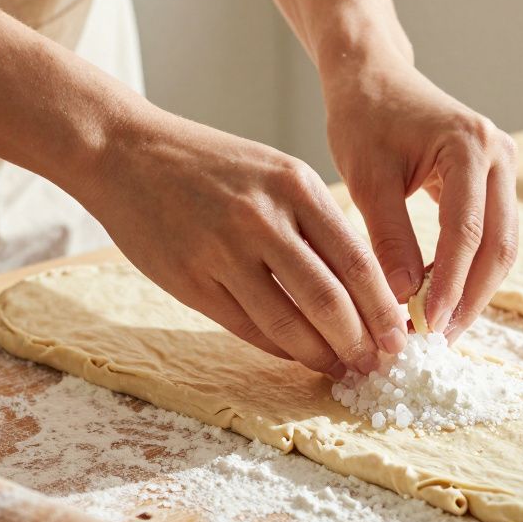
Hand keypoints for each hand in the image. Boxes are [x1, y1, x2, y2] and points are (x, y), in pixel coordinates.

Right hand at [78, 107, 407, 376]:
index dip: (383, 310)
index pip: (358, 262)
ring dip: (323, 356)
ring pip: (290, 323)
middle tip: (376, 365)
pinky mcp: (191, 280)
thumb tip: (364, 287)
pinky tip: (299, 357)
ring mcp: (223, 252)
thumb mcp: (274, 171)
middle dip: (361, 342)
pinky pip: (249, 328)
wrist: (124, 152)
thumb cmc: (209, 165)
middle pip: (330, 300)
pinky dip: (281, 349)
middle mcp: (263, 219)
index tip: (399, 337)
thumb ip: (316, 222)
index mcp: (295, 187)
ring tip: (342, 369)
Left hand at [322, 58, 518, 340]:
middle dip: (471, 298)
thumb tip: (401, 299)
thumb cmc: (364, 117)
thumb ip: (387, 236)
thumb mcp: (366, 177)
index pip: (465, 231)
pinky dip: (469, 270)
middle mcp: (500, 155)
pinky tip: (441, 299)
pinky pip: (490, 235)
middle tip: (440, 340)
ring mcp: (503, 168)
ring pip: (501, 245)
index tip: (428, 326)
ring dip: (474, 291)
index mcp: (470, 146)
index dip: (448, 285)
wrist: (374, 76)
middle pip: (499, 245)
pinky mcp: (494, 181)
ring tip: (441, 329)